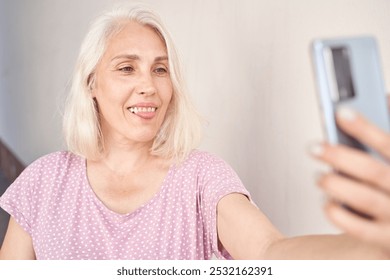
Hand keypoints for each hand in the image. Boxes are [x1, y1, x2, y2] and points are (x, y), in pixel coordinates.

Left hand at [311, 107, 389, 254]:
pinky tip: (326, 203)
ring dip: (335, 184)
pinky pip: (358, 229)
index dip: (365, 127)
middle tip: (314, 147)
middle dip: (339, 156)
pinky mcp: (385, 241)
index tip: (341, 112)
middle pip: (373, 172)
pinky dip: (337, 213)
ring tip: (318, 176)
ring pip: (364, 199)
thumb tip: (383, 98)